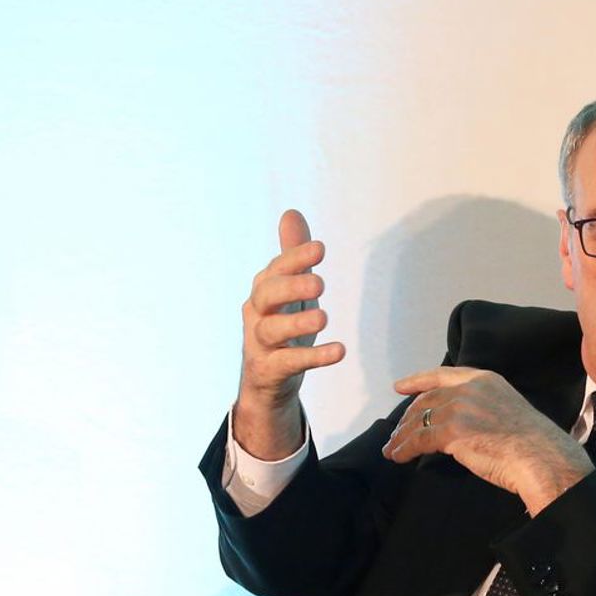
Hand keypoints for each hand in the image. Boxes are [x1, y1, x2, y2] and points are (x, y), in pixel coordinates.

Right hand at [234, 208, 346, 459]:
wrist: (267, 382)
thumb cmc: (282, 330)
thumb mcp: (290, 292)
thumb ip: (292, 257)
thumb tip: (291, 213)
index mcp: (263, 291)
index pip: (275, 269)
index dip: (294, 258)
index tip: (320, 249)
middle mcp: (256, 314)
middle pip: (266, 295)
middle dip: (291, 286)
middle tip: (321, 283)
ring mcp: (259, 344)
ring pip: (272, 330)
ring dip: (298, 323)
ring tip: (324, 318)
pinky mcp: (268, 371)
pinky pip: (289, 362)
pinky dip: (313, 357)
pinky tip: (339, 350)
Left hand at [382, 367, 593, 512]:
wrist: (540, 457)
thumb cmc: (531, 442)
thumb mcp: (506, 409)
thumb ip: (481, 408)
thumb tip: (460, 423)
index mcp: (484, 379)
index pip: (442, 375)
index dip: (418, 380)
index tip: (400, 387)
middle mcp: (469, 388)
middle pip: (427, 400)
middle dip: (407, 418)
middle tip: (395, 433)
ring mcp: (459, 408)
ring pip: (419, 420)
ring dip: (402, 436)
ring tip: (392, 449)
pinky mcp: (452, 431)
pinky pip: (419, 439)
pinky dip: (405, 449)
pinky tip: (398, 457)